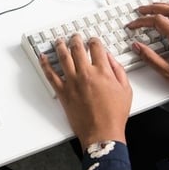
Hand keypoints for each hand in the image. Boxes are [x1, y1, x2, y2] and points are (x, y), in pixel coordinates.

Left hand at [39, 35, 132, 149]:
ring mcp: (72, 82)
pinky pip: (51, 75)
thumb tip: (110, 58)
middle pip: (77, 49)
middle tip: (74, 36)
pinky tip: (43, 58)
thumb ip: (118, 71)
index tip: (92, 40)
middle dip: (76, 39)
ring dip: (60, 46)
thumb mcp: (126, 90)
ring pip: (63, 57)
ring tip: (59, 41)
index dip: (93, 41)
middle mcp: (86, 74)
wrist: (102, 133)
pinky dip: (45, 65)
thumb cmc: (114, 115)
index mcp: (103, 72)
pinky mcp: (63, 92)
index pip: (96, 48)